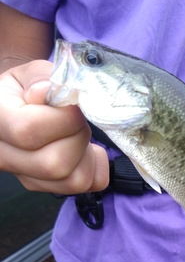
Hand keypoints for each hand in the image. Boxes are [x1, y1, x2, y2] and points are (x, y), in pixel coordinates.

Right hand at [0, 60, 108, 192]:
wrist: (18, 109)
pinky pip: (89, 185)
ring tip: (79, 134)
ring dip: (89, 154)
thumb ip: (39, 77)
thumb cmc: (25, 89)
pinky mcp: (49, 187)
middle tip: (78, 120)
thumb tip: (47, 91)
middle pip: (55, 165)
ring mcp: (28, 177)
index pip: (30, 132)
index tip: (73, 105)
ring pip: (75, 181)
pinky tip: (85, 150)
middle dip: (79, 137)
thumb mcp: (29, 74)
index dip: (63, 119)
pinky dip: (97, 166)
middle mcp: (6, 158)